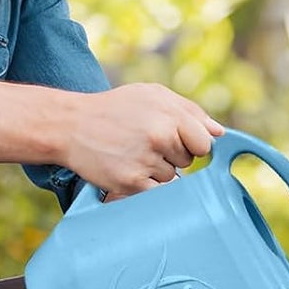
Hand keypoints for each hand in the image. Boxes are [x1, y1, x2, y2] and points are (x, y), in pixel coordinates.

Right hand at [66, 84, 223, 199]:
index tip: (177, 141)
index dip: (193, 143)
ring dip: (157, 172)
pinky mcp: (131, 183)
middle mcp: (159, 138)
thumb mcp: (151, 95)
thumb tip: (218, 133)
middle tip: (145, 144)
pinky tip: (130, 169)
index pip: (204, 143)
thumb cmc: (114, 109)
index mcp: (169, 115)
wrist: (70, 126)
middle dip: (173, 155)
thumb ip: (189, 111)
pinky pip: (157, 193)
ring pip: (172, 178)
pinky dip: (146, 186)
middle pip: (188, 161)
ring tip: (132, 155)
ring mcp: (146, 162)